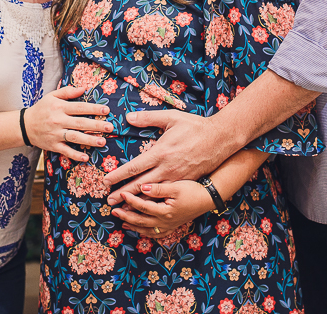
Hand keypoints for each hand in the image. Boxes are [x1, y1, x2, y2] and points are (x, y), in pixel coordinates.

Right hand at [24, 85, 111, 161]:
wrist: (24, 125)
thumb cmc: (42, 109)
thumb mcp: (51, 96)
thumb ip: (67, 92)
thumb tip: (83, 88)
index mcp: (59, 107)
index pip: (79, 108)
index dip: (93, 109)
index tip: (106, 110)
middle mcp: (58, 121)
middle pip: (80, 123)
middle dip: (96, 125)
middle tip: (110, 127)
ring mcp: (55, 134)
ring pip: (75, 137)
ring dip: (89, 140)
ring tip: (103, 141)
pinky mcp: (53, 145)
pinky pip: (65, 151)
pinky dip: (75, 155)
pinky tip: (86, 157)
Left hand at [103, 109, 233, 204]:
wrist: (221, 139)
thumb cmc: (195, 126)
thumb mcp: (171, 117)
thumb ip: (148, 118)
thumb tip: (128, 117)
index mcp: (161, 152)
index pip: (135, 166)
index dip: (119, 175)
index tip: (106, 181)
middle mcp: (167, 168)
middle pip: (141, 185)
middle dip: (123, 194)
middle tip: (109, 202)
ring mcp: (177, 178)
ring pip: (153, 194)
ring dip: (137, 202)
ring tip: (123, 209)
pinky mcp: (185, 182)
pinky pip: (166, 196)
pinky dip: (154, 203)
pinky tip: (146, 207)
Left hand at [111, 181, 211, 237]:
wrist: (208, 198)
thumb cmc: (192, 190)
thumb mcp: (175, 186)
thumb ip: (158, 188)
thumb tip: (142, 187)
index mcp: (165, 211)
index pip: (142, 206)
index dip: (130, 200)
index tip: (121, 193)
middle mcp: (165, 222)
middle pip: (141, 221)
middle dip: (126, 215)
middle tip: (114, 210)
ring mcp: (169, 226)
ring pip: (147, 230)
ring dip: (134, 226)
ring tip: (123, 222)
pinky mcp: (173, 226)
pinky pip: (157, 234)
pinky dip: (146, 232)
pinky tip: (141, 229)